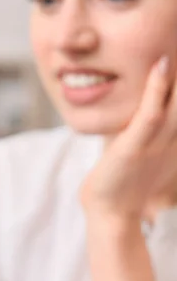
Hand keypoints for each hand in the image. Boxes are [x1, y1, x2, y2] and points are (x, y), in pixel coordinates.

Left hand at [81, 55, 176, 224]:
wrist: (110, 214)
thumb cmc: (121, 184)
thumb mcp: (139, 154)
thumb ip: (145, 132)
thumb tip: (143, 113)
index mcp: (174, 138)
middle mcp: (172, 137)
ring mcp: (156, 141)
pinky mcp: (136, 145)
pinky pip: (151, 113)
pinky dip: (158, 89)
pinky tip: (161, 66)